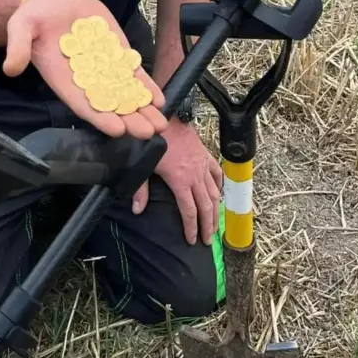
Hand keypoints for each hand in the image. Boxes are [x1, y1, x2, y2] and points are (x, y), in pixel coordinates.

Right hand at [3, 0, 167, 140]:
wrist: (52, 0)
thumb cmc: (33, 16)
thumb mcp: (21, 26)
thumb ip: (18, 46)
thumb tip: (10, 68)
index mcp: (61, 78)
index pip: (82, 102)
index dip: (99, 116)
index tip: (117, 129)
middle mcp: (84, 78)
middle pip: (109, 103)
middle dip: (129, 118)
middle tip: (148, 133)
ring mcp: (103, 66)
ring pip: (125, 92)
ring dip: (142, 108)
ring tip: (160, 124)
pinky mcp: (115, 53)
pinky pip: (132, 73)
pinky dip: (146, 86)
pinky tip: (159, 100)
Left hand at [132, 119, 221, 244]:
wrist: (167, 117)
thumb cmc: (153, 141)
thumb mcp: (144, 166)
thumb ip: (140, 190)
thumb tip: (137, 210)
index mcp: (180, 181)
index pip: (189, 210)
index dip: (191, 227)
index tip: (193, 240)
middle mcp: (195, 176)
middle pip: (206, 206)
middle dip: (208, 225)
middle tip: (209, 240)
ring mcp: (203, 165)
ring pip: (215, 193)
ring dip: (216, 210)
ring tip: (216, 224)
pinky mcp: (205, 155)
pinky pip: (216, 173)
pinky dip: (220, 185)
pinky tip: (219, 194)